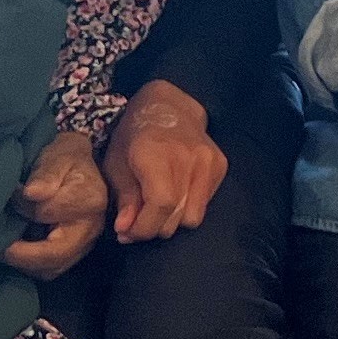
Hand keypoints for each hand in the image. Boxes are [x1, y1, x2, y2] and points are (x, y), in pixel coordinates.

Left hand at [3, 131, 110, 278]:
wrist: (79, 165)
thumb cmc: (65, 158)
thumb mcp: (57, 157)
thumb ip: (46, 174)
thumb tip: (31, 193)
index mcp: (88, 199)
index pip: (47, 213)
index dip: (22, 207)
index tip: (10, 194)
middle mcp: (91, 227)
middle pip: (56, 254)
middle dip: (23, 255)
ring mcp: (86, 243)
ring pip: (53, 267)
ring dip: (26, 263)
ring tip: (3, 250)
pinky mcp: (77, 252)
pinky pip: (53, 268)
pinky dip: (32, 265)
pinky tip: (17, 252)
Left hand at [103, 81, 227, 241]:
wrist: (171, 104)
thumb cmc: (135, 134)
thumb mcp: (117, 162)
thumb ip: (125, 198)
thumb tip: (126, 231)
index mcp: (156, 154)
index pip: (160, 205)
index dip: (143, 228)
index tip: (127, 234)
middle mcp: (188, 158)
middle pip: (176, 218)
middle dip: (153, 227)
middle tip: (138, 220)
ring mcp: (208, 162)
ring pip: (193, 218)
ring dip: (172, 220)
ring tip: (157, 208)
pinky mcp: (220, 166)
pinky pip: (204, 205)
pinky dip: (187, 207)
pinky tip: (175, 193)